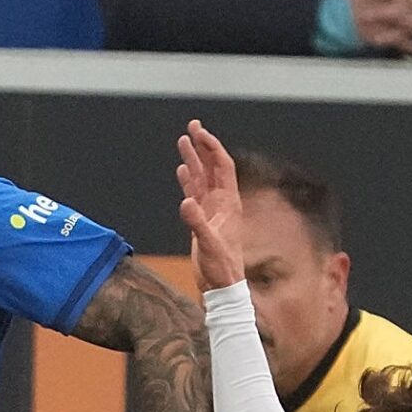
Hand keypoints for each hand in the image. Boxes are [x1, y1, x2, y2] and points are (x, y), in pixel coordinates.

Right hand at [174, 118, 244, 292]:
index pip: (222, 167)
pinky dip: (188, 180)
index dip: (212, 148)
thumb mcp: (210, 244)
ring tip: (183, 141)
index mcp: (229, 203)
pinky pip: (194, 193)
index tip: (200, 133)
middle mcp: (222, 202)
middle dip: (202, 145)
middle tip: (192, 125)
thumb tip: (185, 202)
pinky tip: (182, 169)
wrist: (221, 285)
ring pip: (201, 177)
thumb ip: (197, 223)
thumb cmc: (221, 267)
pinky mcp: (202, 219)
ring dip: (193, 159)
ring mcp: (211, 210)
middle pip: (212, 166)